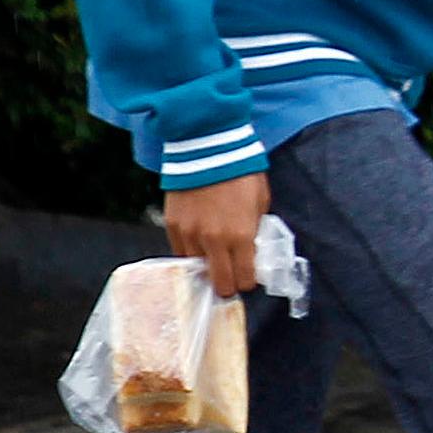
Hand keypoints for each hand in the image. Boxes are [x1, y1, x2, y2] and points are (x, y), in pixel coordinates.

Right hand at [163, 174, 267, 295]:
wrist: (207, 146)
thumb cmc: (240, 171)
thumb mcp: (260, 201)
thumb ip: (256, 228)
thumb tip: (252, 247)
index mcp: (240, 236)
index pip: (244, 278)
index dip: (247, 282)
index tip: (248, 279)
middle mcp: (213, 240)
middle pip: (219, 282)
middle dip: (227, 286)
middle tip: (230, 282)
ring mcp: (189, 234)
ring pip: (196, 267)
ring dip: (206, 266)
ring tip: (214, 259)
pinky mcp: (171, 225)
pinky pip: (180, 250)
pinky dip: (190, 251)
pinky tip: (198, 245)